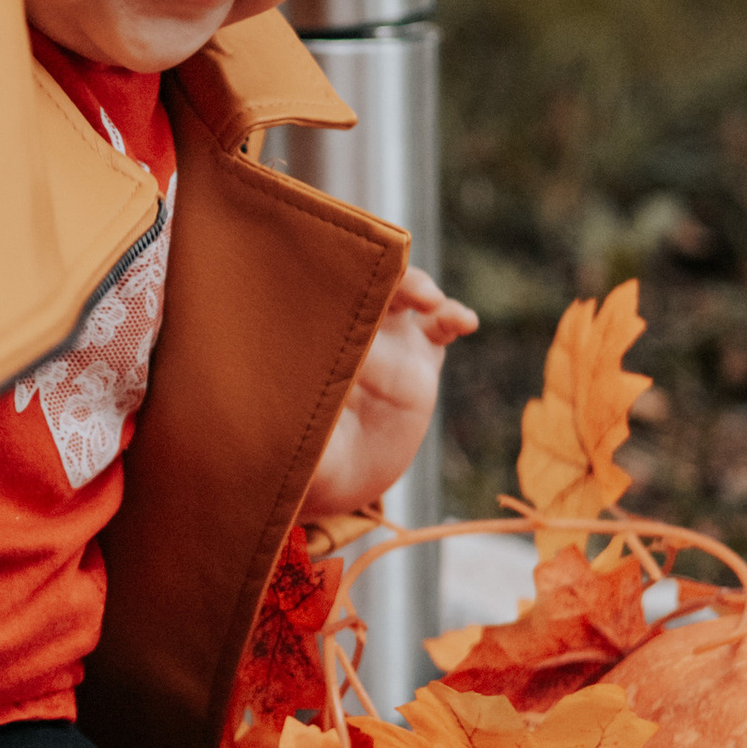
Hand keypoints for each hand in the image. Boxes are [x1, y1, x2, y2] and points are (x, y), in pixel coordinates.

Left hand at [301, 269, 478, 521]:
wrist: (339, 481)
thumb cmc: (301, 456)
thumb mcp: (289, 444)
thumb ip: (291, 430)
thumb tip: (281, 418)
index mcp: (312, 338)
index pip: (319, 288)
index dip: (334, 268)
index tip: (348, 267)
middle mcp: (348, 331)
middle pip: (364, 278)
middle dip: (379, 266)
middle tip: (390, 274)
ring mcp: (386, 344)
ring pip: (404, 295)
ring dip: (418, 286)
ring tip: (431, 300)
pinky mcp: (418, 363)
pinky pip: (439, 329)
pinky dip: (453, 316)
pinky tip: (465, 321)